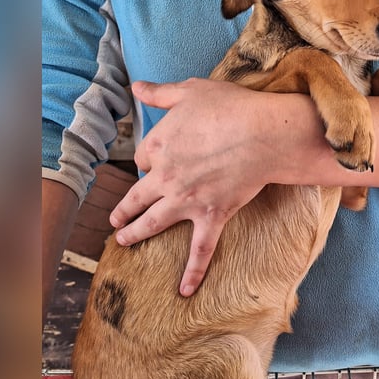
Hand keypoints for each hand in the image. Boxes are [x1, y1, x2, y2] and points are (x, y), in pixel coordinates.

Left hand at [110, 79, 275, 296]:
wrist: (263, 133)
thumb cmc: (230, 107)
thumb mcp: (190, 90)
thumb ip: (160, 92)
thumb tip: (136, 87)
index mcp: (158, 145)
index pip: (143, 158)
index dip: (148, 159)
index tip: (154, 161)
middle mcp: (165, 177)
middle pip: (137, 196)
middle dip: (124, 208)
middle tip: (115, 220)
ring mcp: (187, 201)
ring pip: (154, 223)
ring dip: (136, 233)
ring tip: (123, 242)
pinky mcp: (211, 216)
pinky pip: (200, 250)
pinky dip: (192, 272)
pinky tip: (184, 291)